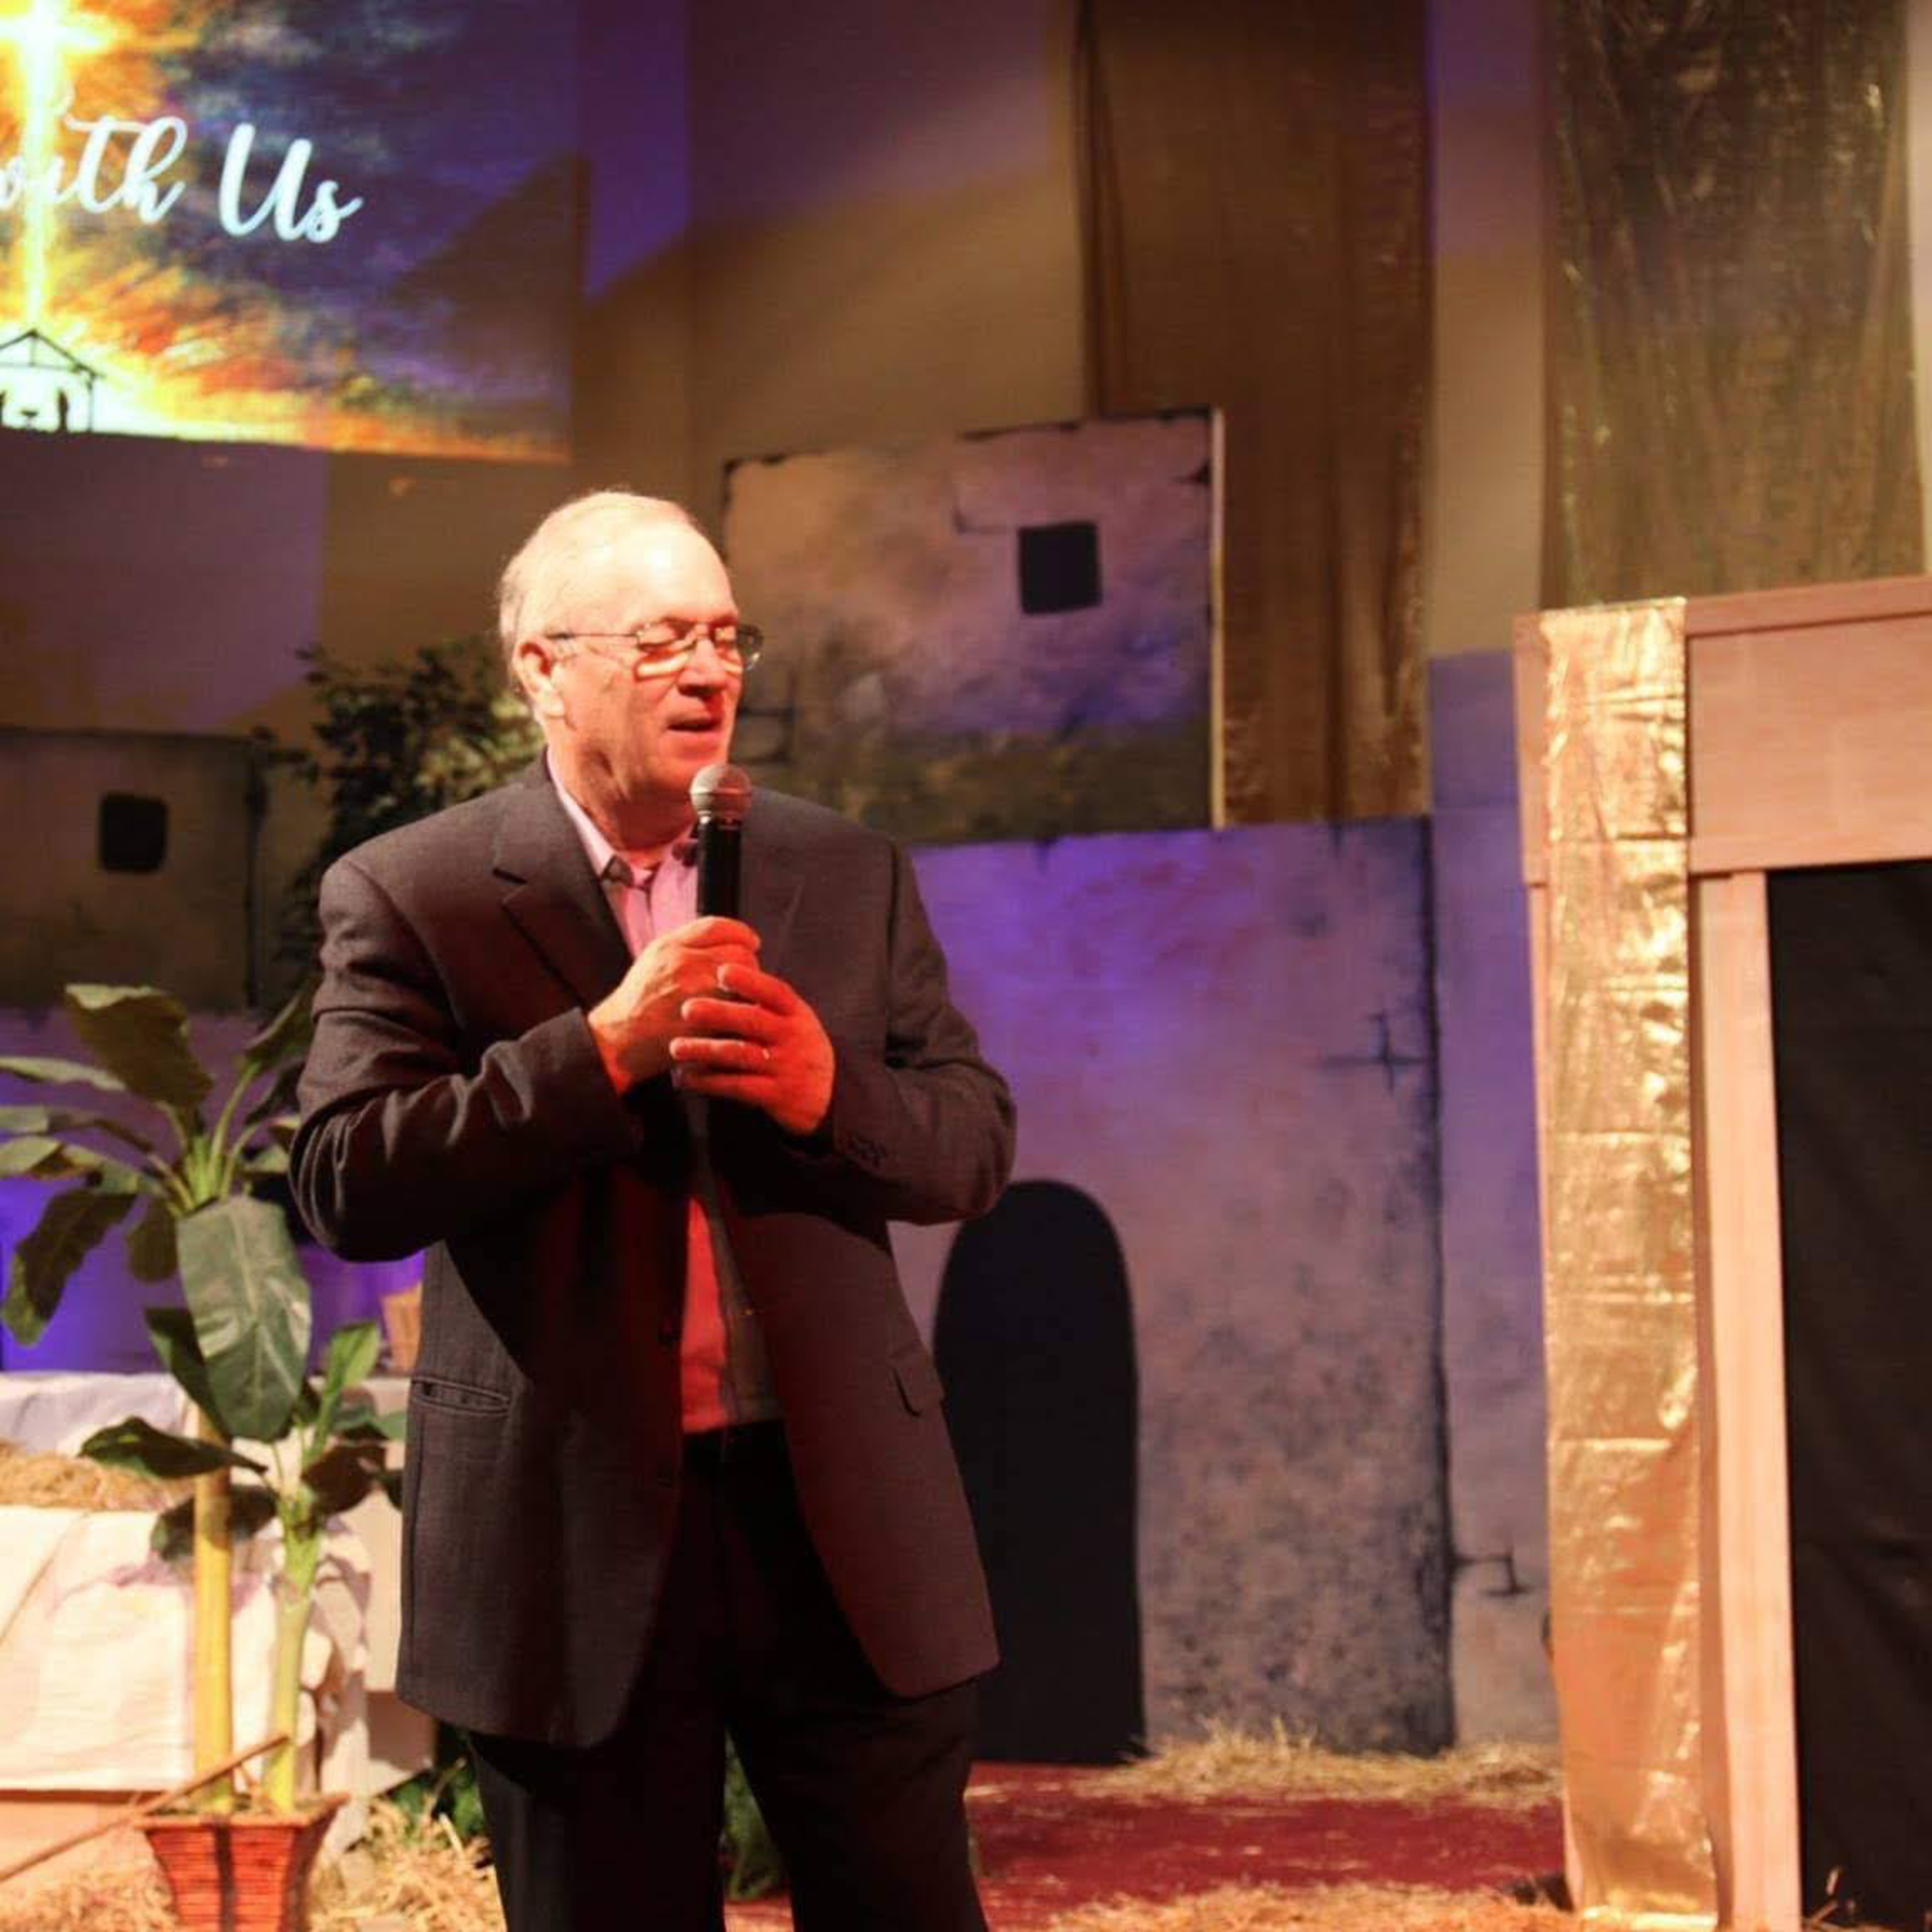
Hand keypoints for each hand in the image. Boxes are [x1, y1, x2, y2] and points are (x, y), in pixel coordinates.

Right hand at [587, 918, 760, 1090]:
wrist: (618, 1040)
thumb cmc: (638, 1001)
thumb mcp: (653, 959)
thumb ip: (687, 944)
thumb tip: (727, 936)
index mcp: (670, 947)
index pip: (720, 927)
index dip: (742, 934)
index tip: (751, 943)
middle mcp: (683, 965)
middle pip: (739, 953)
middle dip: (750, 964)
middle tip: (745, 978)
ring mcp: (696, 995)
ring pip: (745, 983)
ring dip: (751, 990)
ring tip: (742, 998)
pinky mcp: (705, 1023)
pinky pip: (740, 1011)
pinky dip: (745, 1013)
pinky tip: (737, 1018)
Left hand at [670, 962, 834, 1137]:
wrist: (826, 1093)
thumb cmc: (796, 1046)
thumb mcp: (793, 1020)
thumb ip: (765, 1000)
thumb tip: (722, 967)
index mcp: (797, 1014)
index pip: (775, 992)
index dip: (750, 981)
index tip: (722, 971)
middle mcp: (794, 1038)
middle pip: (754, 1021)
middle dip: (719, 1013)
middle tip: (687, 1009)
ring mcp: (786, 1067)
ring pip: (741, 1055)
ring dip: (705, 1050)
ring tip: (675, 1047)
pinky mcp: (776, 1095)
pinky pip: (738, 1087)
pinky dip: (709, 1081)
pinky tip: (686, 1077)